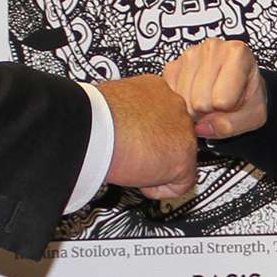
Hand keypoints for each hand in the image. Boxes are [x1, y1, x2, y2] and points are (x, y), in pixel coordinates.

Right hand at [98, 74, 196, 200]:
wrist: (92, 129)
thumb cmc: (93, 117)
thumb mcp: (112, 103)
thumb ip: (127, 112)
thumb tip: (122, 122)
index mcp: (155, 87)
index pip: (162, 115)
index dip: (149, 134)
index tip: (135, 141)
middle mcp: (174, 103)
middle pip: (174, 136)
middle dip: (156, 151)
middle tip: (132, 156)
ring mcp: (183, 128)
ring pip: (178, 160)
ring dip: (156, 169)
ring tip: (131, 165)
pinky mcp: (184, 155)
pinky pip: (179, 184)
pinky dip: (158, 188)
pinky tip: (139, 179)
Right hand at [164, 39, 266, 138]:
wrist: (238, 85)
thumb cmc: (247, 96)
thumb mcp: (253, 116)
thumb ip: (231, 125)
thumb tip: (202, 127)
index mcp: (238, 54)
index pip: (223, 100)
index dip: (229, 109)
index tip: (235, 100)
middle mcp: (212, 48)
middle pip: (200, 102)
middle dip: (210, 110)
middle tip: (220, 101)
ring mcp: (190, 54)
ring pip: (184, 102)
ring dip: (195, 108)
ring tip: (210, 97)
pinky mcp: (172, 65)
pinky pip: (171, 98)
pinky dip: (183, 104)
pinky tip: (195, 95)